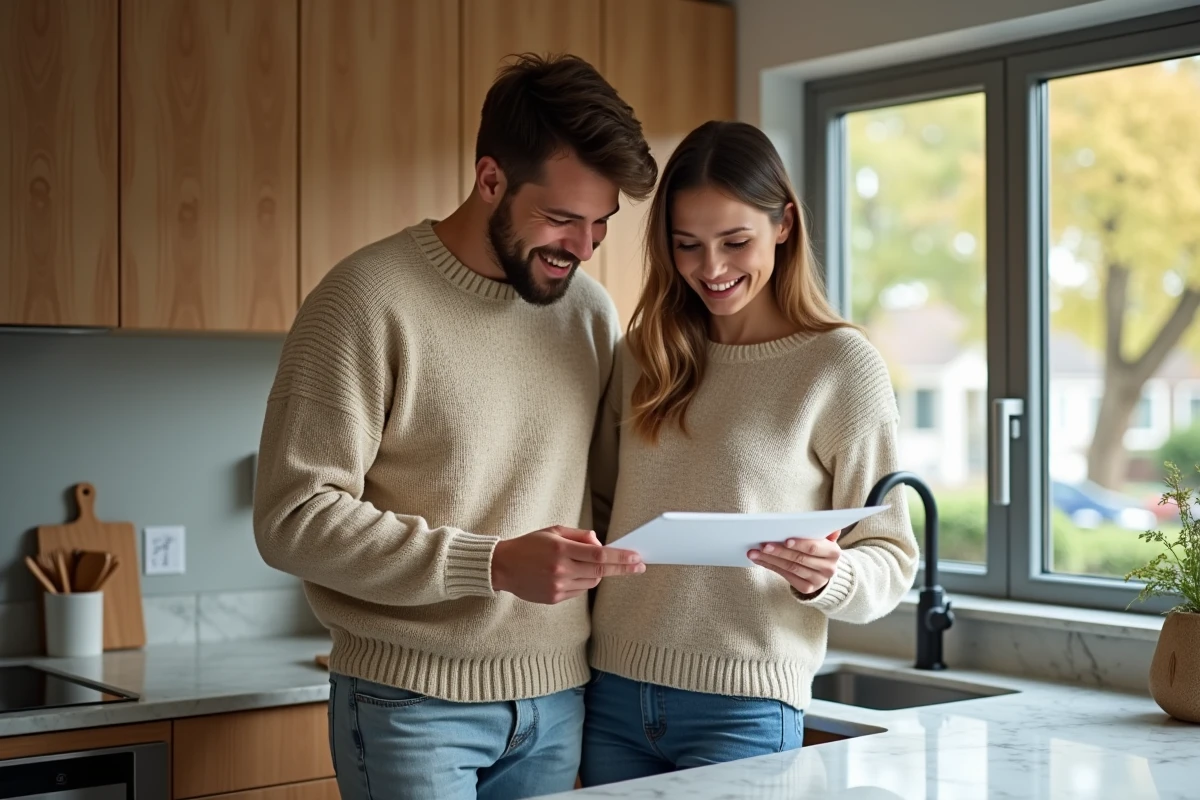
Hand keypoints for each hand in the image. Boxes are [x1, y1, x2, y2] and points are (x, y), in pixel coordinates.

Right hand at [492, 526, 644, 603]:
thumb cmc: (529, 545)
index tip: (636, 557)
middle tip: (638, 565)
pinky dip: (583, 582)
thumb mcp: (554, 531)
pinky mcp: (555, 598)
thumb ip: (579, 536)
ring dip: (598, 574)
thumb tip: (600, 543)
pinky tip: (572, 573)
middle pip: (600, 572)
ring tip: (589, 565)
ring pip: (592, 583)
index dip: (621, 557)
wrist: (503, 567)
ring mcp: (558, 586)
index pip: (599, 555)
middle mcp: (561, 569)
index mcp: (561, 549)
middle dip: (622, 568)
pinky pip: (579, 591)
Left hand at [748, 531, 840, 595]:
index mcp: (834, 552)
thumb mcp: (824, 539)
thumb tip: (832, 528)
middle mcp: (828, 569)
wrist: (823, 570)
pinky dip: (771, 566)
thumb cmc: (820, 548)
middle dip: (779, 551)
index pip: (814, 548)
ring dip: (770, 559)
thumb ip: (824, 531)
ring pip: (790, 568)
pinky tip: (760, 560)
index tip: (785, 540)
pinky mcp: (807, 588)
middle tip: (763, 545)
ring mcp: (817, 580)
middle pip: (799, 558)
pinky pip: (786, 576)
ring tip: (755, 552)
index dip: (799, 544)